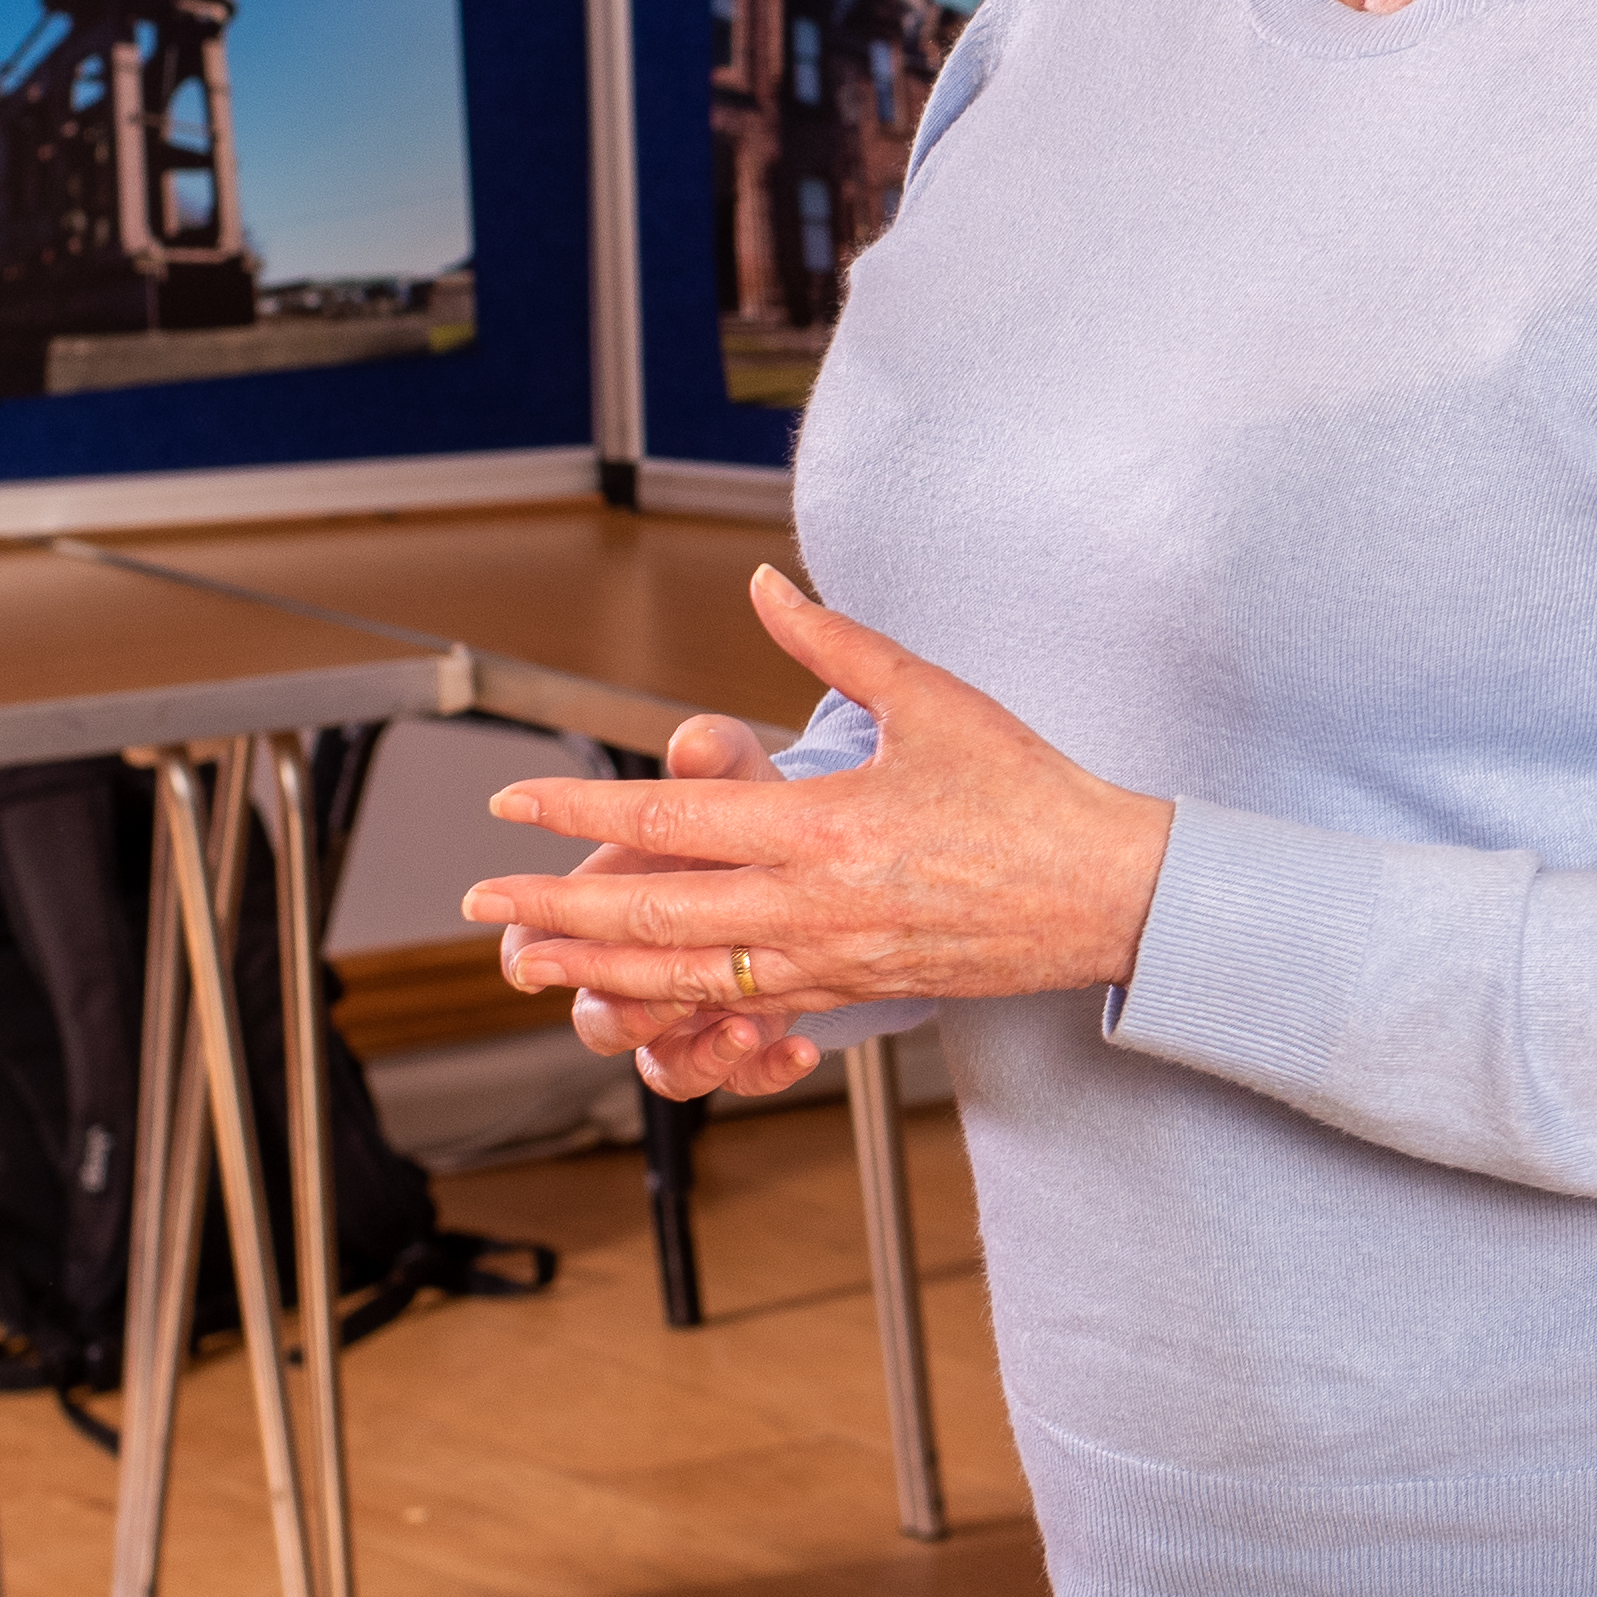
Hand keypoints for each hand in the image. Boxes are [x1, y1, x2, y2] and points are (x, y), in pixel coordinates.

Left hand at [466, 564, 1172, 1097]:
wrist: (1111, 896)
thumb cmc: (1035, 796)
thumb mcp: (934, 699)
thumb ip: (835, 643)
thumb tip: (766, 587)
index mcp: (831, 825)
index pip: (676, 822)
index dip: (582, 813)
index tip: (513, 804)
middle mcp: (821, 904)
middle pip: (658, 915)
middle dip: (559, 909)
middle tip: (485, 900)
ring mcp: (836, 960)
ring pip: (691, 976)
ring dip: (601, 969)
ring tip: (533, 962)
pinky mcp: (856, 990)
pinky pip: (750, 1008)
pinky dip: (682, 1007)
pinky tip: (636, 1000)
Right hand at [528, 711, 818, 1104]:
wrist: (821, 854)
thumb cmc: (755, 809)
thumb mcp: (739, 777)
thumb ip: (716, 757)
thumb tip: (697, 740)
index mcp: (615, 902)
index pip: (539, 941)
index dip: (527, 949)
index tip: (526, 952)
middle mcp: (643, 967)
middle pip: (598, 1020)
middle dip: (622, 1014)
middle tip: (656, 1000)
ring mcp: (692, 1010)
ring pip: (665, 1066)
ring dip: (696, 1056)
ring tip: (745, 1028)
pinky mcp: (747, 1036)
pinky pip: (741, 1078)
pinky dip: (765, 1070)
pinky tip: (802, 1045)